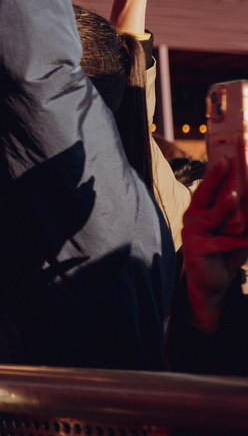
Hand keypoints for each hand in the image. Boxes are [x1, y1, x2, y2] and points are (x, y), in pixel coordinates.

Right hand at [182, 157, 247, 331]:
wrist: (209, 283)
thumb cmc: (224, 251)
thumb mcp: (234, 228)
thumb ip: (242, 214)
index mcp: (200, 207)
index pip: (209, 183)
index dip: (216, 167)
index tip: (227, 151)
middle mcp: (192, 216)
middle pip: (205, 192)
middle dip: (215, 176)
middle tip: (226, 161)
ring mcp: (192, 233)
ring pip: (211, 216)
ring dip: (225, 206)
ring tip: (236, 196)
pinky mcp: (198, 250)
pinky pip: (221, 243)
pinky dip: (236, 241)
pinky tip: (246, 239)